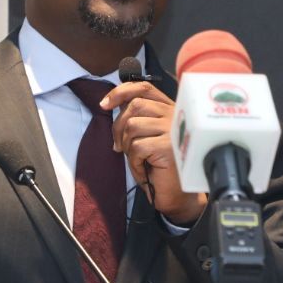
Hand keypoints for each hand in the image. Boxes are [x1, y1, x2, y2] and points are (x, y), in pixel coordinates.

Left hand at [101, 81, 207, 225]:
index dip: (121, 92)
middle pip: (134, 106)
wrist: (177, 195)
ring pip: (132, 125)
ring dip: (127, 147)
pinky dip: (134, 162)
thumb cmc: (160, 167)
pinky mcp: (168, 146)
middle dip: (118, 127)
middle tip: (119, 147)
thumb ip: (136, 118)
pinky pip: (137, 147)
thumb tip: (110, 104)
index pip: (144, 88)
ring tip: (137, 160)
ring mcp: (173, 130)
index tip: (104, 104)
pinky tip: (144, 170)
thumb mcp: (147, 137)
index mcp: (169, 109)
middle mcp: (174, 115)